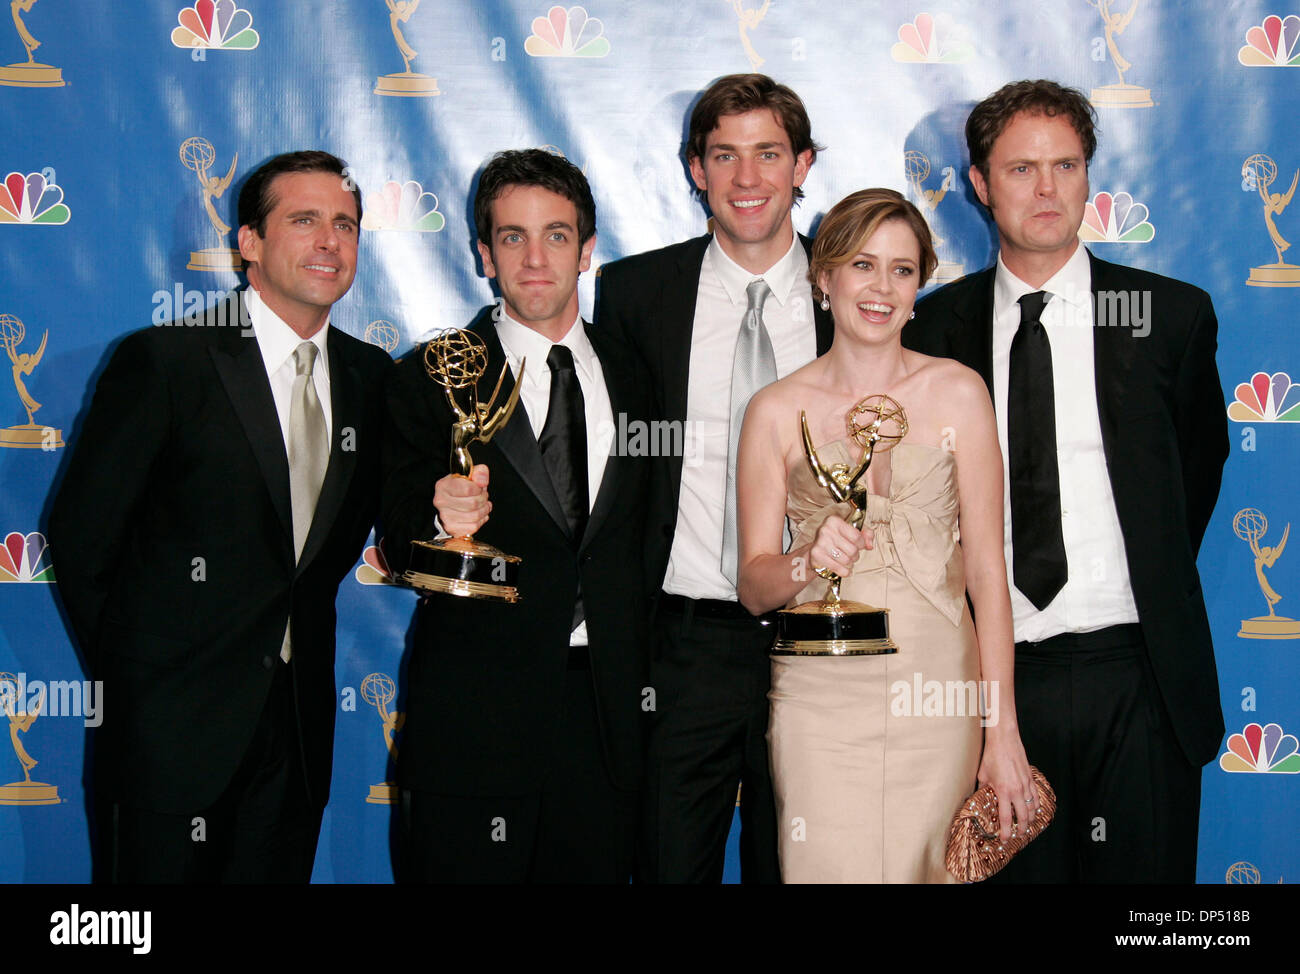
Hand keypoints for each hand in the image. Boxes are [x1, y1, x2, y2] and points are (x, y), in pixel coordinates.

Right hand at [433, 464, 490, 536]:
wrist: (452, 503)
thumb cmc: (461, 488)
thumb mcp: (470, 475)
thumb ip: (479, 472)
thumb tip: (482, 481)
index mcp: (443, 486)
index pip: (468, 489)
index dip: (479, 489)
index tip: (479, 488)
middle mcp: (441, 501)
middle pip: (473, 503)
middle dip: (483, 499)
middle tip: (483, 496)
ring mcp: (445, 517)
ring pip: (475, 515)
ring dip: (484, 509)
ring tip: (483, 504)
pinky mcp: (452, 528)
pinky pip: (474, 526)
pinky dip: (481, 520)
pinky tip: (480, 514)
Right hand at [808, 515, 871, 576]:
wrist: (815, 548)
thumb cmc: (835, 538)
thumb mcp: (851, 530)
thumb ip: (866, 534)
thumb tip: (870, 545)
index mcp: (834, 521)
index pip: (857, 536)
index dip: (862, 544)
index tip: (859, 545)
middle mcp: (826, 530)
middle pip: (852, 550)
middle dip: (855, 555)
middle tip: (852, 554)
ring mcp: (820, 543)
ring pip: (846, 560)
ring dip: (850, 563)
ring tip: (846, 560)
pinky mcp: (817, 555)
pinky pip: (838, 568)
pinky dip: (844, 571)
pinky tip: (844, 568)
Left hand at [977, 727, 1034, 843]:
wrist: (1004, 739)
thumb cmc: (992, 755)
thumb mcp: (983, 774)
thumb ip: (984, 788)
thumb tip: (980, 797)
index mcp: (1003, 791)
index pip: (1006, 817)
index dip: (1005, 831)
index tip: (1004, 839)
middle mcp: (1017, 790)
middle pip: (1023, 817)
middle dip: (1021, 829)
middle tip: (1018, 835)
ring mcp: (1026, 785)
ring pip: (1033, 808)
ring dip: (1030, 819)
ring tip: (1027, 825)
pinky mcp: (1031, 778)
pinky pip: (1036, 797)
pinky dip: (1036, 806)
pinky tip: (1034, 810)